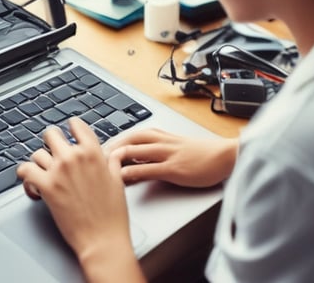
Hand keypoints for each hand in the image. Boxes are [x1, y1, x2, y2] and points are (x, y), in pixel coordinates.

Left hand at [16, 118, 140, 280]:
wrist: (103, 241)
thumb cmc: (112, 215)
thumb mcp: (118, 182)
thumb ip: (112, 162)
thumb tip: (113, 152)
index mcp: (94, 153)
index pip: (76, 124)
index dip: (70, 128)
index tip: (68, 132)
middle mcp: (74, 157)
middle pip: (51, 134)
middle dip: (50, 144)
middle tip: (53, 156)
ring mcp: (58, 171)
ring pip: (37, 154)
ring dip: (39, 165)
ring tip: (44, 178)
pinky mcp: (46, 186)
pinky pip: (25, 170)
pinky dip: (25, 178)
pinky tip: (33, 187)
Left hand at [105, 128, 236, 187]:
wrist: (225, 156)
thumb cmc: (201, 154)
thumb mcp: (173, 145)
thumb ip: (154, 149)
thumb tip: (133, 156)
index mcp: (157, 134)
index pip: (126, 135)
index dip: (109, 143)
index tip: (93, 151)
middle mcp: (159, 140)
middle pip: (124, 140)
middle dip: (105, 150)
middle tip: (88, 160)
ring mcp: (166, 153)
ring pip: (131, 152)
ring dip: (112, 160)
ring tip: (96, 169)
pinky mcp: (173, 168)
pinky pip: (146, 169)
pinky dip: (130, 173)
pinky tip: (119, 179)